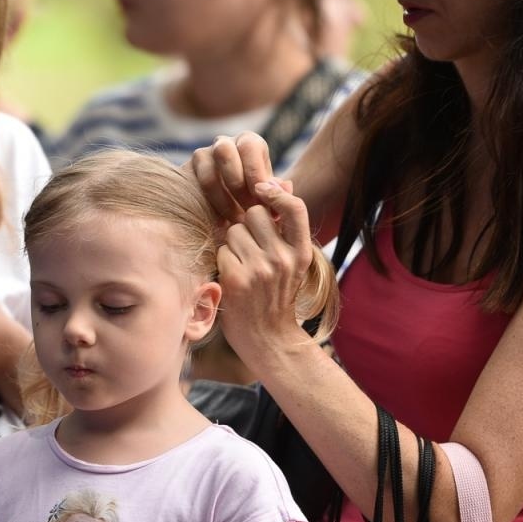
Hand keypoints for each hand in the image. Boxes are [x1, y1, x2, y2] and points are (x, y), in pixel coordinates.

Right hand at [191, 133, 285, 226]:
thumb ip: (279, 193)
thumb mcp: (271, 196)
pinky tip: (222, 223)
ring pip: (208, 171)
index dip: (255, 174)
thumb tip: (284, 187)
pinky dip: (211, 207)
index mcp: (249, 142)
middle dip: (237, 184)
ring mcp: (203, 156)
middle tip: (248, 210)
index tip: (261, 201)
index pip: (249, 146)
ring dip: (224, 199)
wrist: (233, 216)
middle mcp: (224, 143)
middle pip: (224, 151)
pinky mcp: (188, 173)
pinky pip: (196, 188)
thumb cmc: (257, 202)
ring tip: (237, 220)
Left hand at [215, 180, 315, 364]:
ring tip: (241, 265)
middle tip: (250, 249)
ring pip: (233, 230)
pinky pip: (221, 250)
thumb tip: (283, 181)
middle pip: (254, 213)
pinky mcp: (237, 279)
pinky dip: (221, 260)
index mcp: (301, 252)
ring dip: (231, 243)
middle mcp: (284, 258)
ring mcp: (261, 269)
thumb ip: (285, 226)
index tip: (263, 189)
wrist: (268, 340)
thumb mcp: (291, 262)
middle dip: (245, 225)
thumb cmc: (275, 296)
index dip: (277, 192)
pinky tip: (231, 277)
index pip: (294, 207)